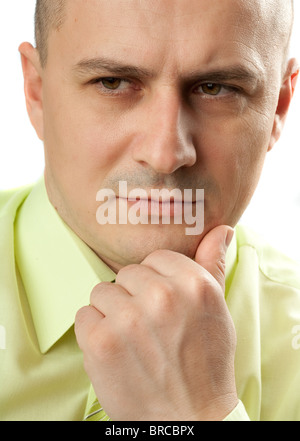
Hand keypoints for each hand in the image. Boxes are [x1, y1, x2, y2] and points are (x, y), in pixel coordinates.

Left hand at [75, 225, 237, 420]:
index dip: (156, 282)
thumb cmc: (205, 362)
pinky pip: (84, 314)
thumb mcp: (217, 309)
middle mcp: (162, 296)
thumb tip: (222, 229)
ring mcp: (128, 319)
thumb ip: (214, 264)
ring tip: (132, 340)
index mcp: (193, 283)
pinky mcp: (101, 342)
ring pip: (102, 292)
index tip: (162, 304)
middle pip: (127, 274)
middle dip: (134, 297)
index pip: (155, 258)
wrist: (190, 417)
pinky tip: (115, 350)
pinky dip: (94, 332)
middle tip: (148, 327)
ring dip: (112, 313)